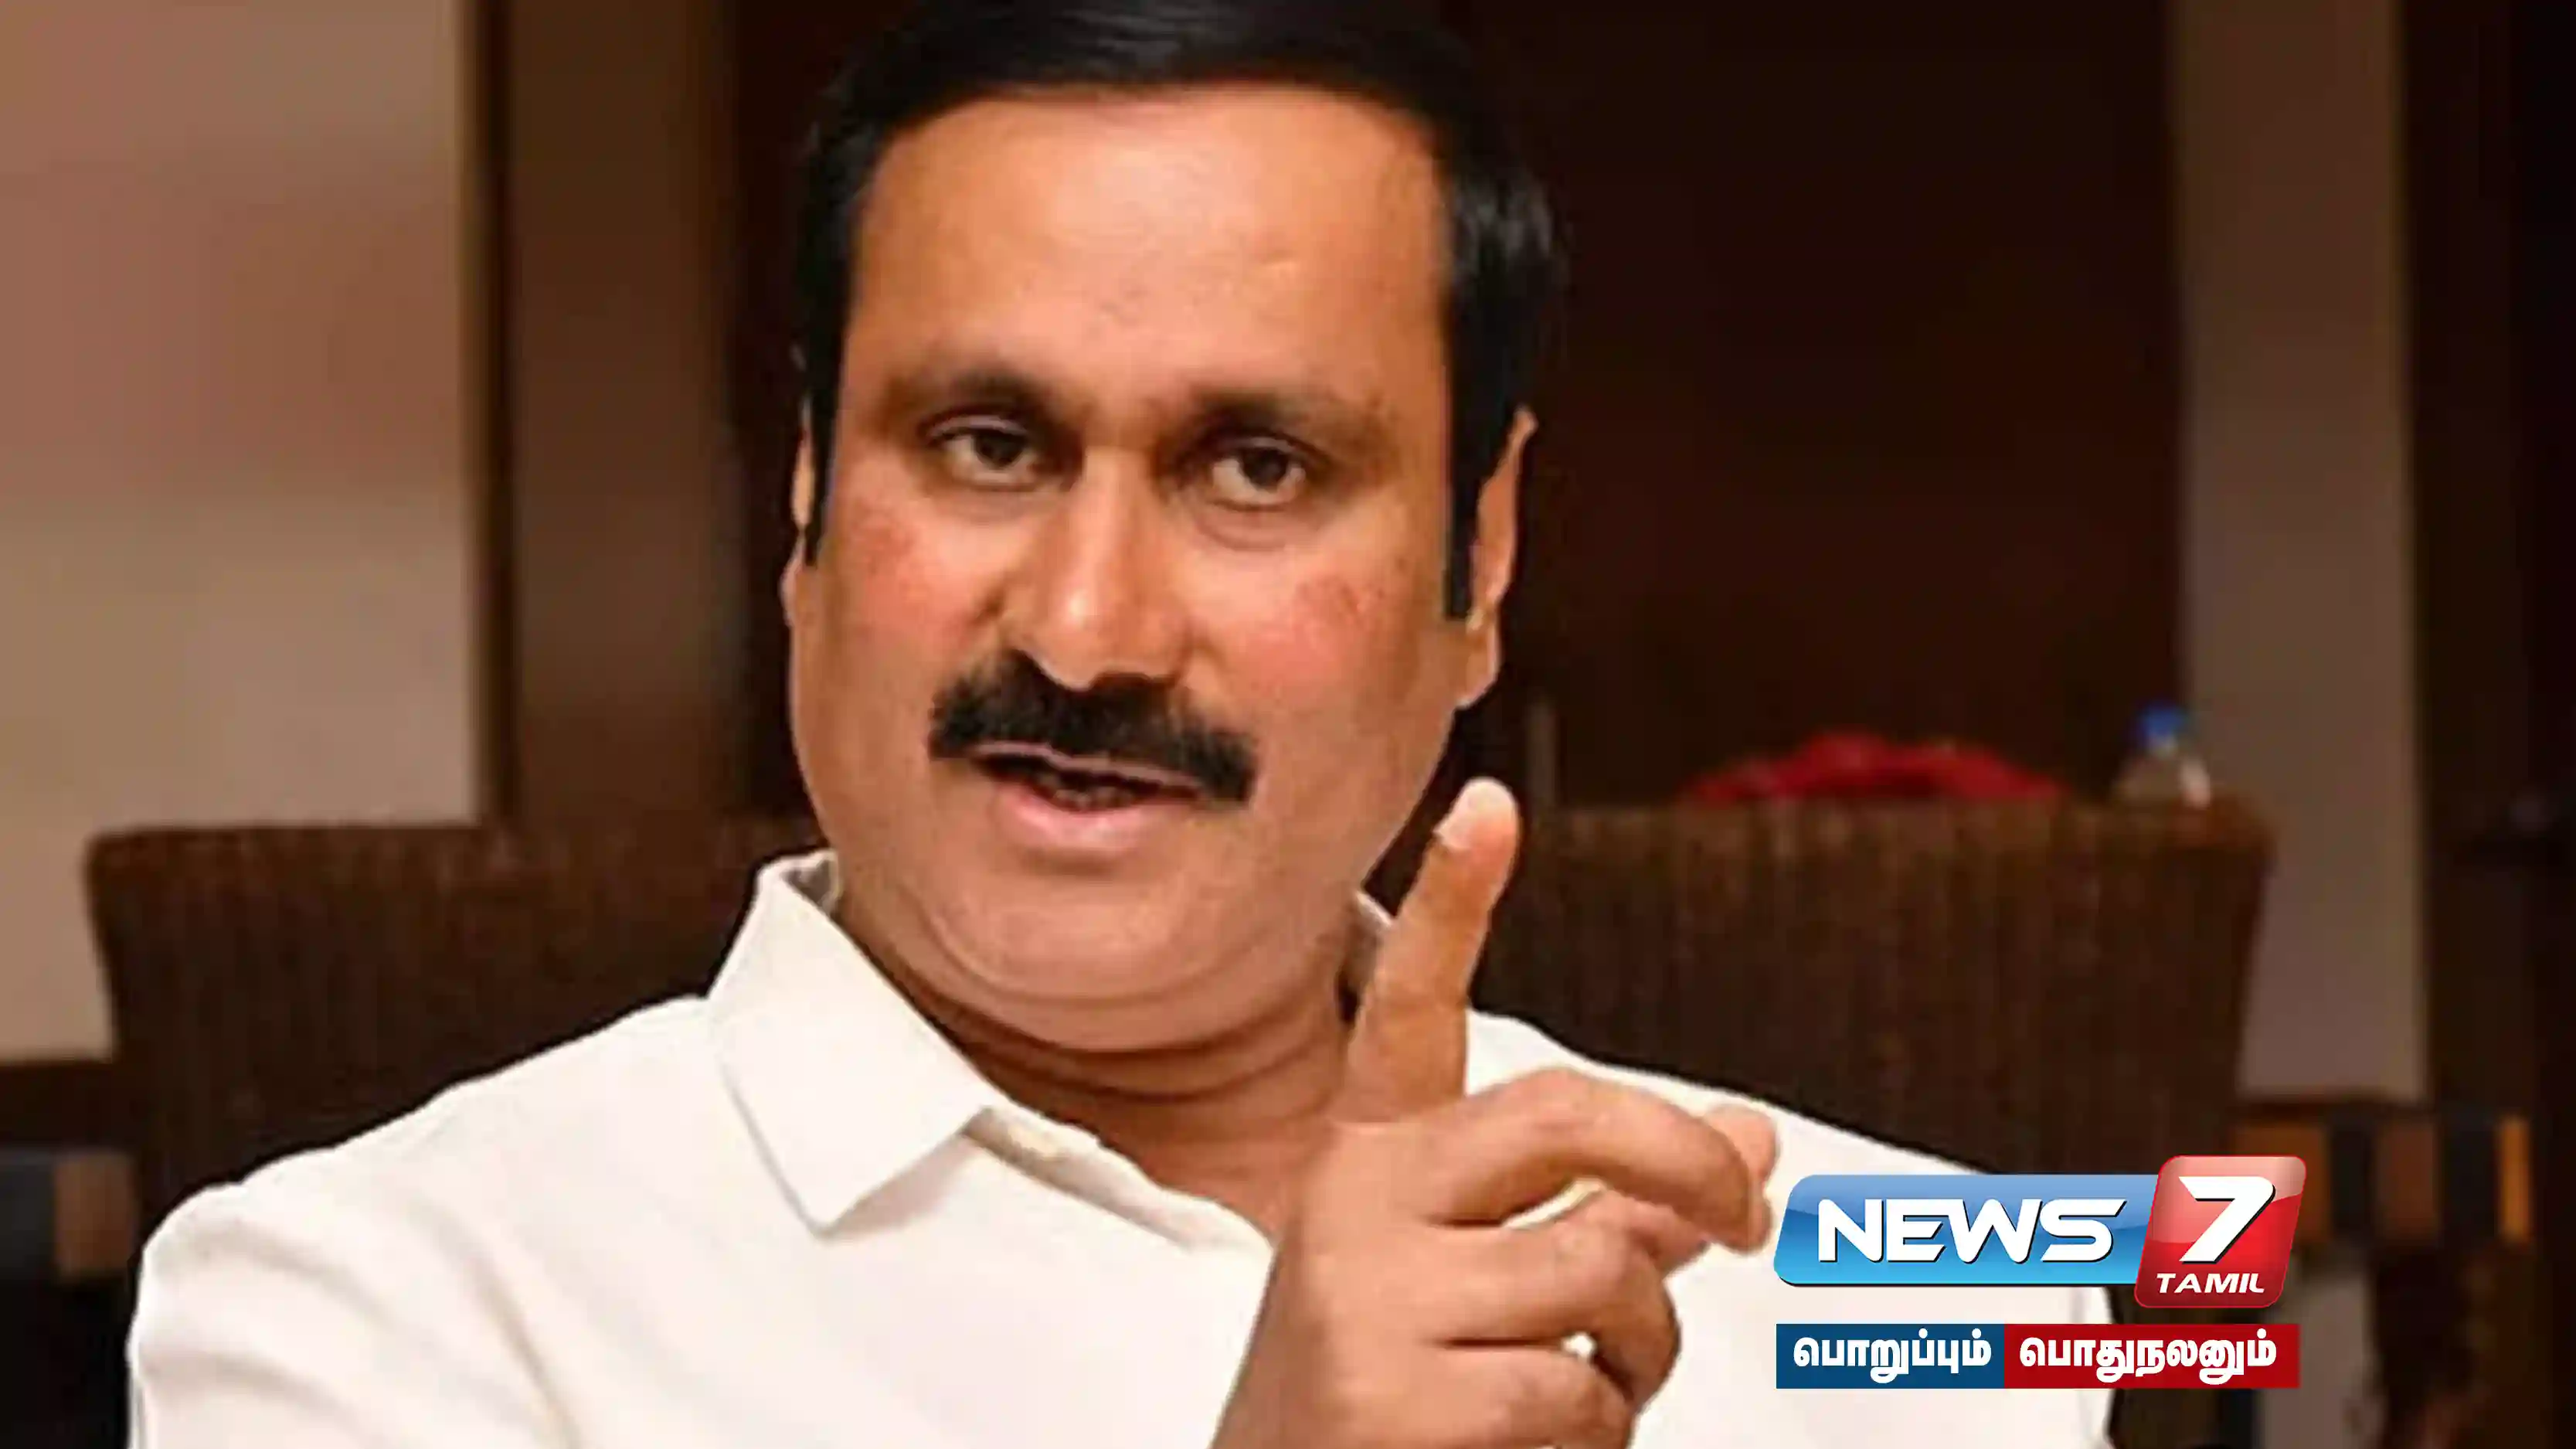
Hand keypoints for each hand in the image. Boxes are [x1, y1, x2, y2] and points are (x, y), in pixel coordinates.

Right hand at [1210, 780, 1778, 1448]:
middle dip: (1684, 1160)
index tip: (1486, 806)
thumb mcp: (1482, 1287)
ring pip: (1602, 1270)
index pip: (1409, 1008)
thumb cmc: (1397, 1401)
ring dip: (1641, 1351)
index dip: (1448, 904)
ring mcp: (1365, 1295)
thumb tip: (1747, 1140)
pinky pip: (1577, 1389)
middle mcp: (1355, 1202)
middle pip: (1566, 1113)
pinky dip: (1600, 1432)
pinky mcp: (1389, 1394)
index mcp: (1370, 1160)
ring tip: (1591, 1392)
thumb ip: (1611, 1209)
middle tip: (1745, 1216)